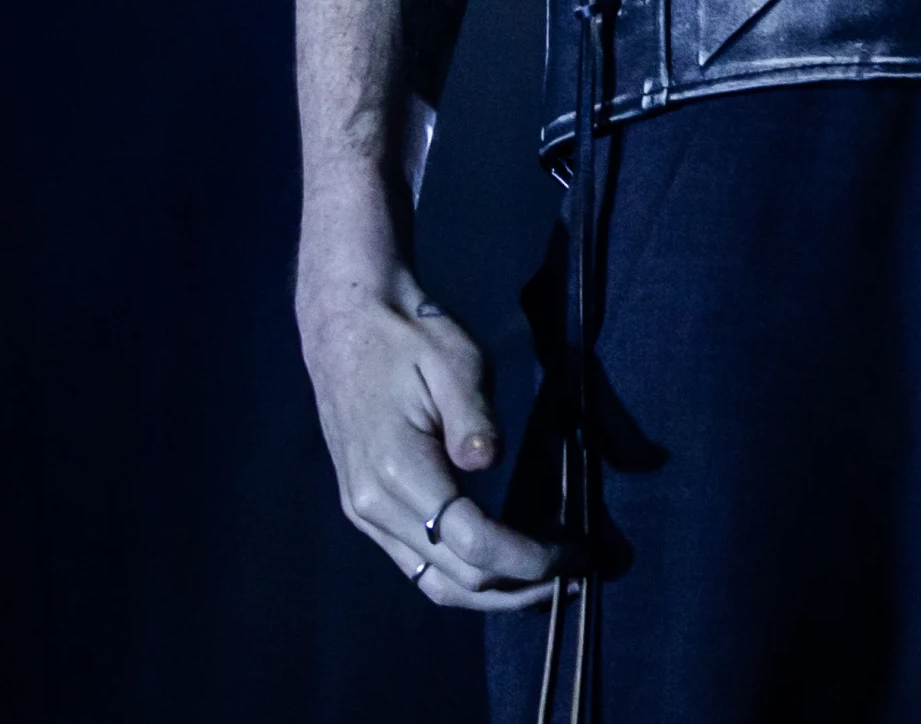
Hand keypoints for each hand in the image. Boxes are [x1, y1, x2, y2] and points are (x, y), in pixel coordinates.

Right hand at [297, 252, 556, 610]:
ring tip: (547, 582)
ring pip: (431, 583)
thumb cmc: (408, 338)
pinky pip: (416, 562)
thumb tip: (486, 461)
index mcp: (398, 471)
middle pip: (453, 578)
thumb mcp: (453, 360)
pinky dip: (463, 575)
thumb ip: (472, 416)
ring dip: (491, 592)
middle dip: (519, 585)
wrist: (345, 328)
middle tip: (575, 575)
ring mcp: (365, 513)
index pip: (470, 542)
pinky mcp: (367, 509)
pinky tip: (502, 564)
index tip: (573, 556)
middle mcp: (373, 506)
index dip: (527, 558)